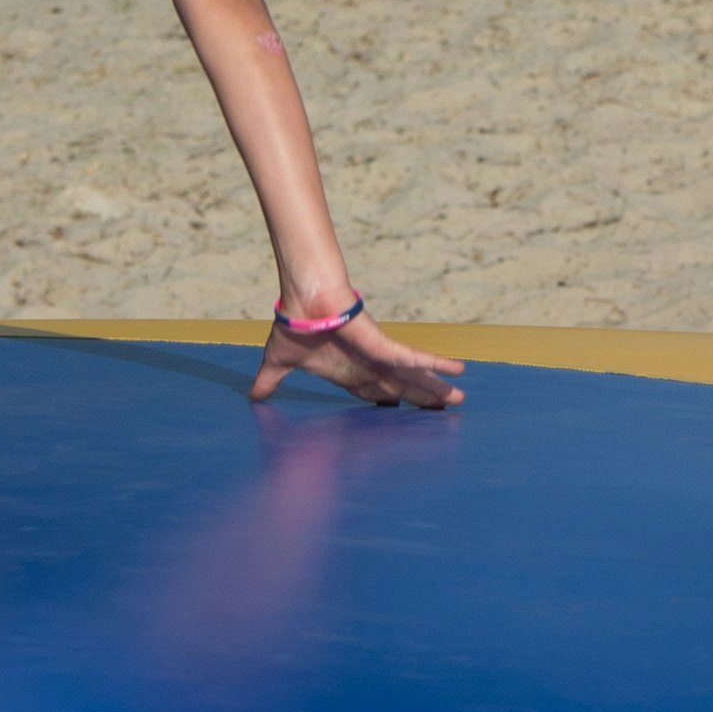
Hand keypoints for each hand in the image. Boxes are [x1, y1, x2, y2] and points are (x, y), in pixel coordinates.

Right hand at [254, 303, 467, 410]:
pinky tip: (457, 370)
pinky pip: (414, 358)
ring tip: (460, 398)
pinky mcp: (384, 346)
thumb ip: (270, 382)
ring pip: (414, 376)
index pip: (375, 392)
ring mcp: (379, 356)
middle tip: (447, 411)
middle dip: (423, 399)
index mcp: (350, 372)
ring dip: (436, 388)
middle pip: (403, 388)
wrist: (300, 300)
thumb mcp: (279, 363)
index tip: (401, 410)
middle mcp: (370, 366)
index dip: (390, 402)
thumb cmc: (295, 326)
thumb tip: (252, 396)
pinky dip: (435, 364)